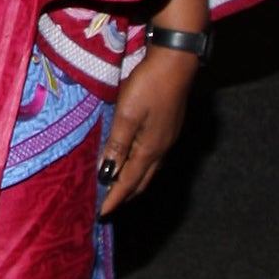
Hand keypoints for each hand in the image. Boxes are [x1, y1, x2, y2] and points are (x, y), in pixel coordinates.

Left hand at [97, 44, 199, 217]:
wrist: (176, 63)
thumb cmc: (148, 86)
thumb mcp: (127, 114)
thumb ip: (118, 144)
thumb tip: (108, 172)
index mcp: (150, 149)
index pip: (129, 181)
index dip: (115, 198)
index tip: (103, 214)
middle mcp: (162, 149)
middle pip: (142, 180)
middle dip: (125, 195)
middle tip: (110, 205)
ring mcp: (168, 139)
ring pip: (149, 170)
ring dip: (134, 182)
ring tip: (120, 189)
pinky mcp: (169, 128)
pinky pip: (153, 158)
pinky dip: (141, 168)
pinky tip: (136, 163)